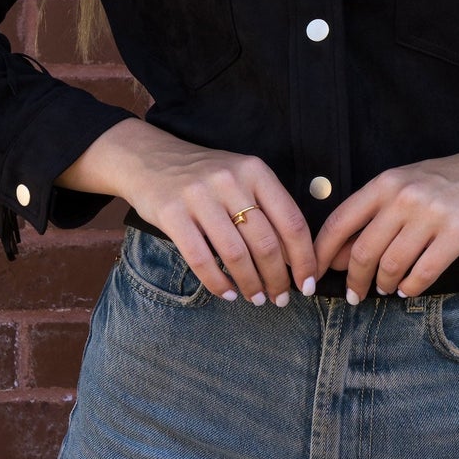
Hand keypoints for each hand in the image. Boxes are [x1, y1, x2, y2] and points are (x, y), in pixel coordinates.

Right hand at [56, 119, 316, 305]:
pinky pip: (201, 259)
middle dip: (277, 278)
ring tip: (256, 299)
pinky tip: (227, 293)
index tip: (308, 283)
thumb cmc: (205, 177)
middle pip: (265, 242)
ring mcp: (199, 196)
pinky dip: (218, 282)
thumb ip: (266, 208)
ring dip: (250, 284)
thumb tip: (295, 259)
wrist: (150, 159)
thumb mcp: (240, 177)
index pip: (291, 221)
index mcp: (255, 170)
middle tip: (281, 298)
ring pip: (235, 254)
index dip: (304, 258)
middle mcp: (230, 180)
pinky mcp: (171, 213)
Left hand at [312, 143, 458, 301]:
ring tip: (387, 288)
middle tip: (355, 295)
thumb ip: (376, 212)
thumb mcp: (407, 183)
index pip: (340, 221)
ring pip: (392, 266)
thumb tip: (343, 253)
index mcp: (386, 182)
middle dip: (354, 280)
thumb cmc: (451, 180)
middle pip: (363, 251)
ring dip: (385, 285)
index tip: (314, 275)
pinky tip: (409, 288)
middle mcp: (405, 196)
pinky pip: (424, 274)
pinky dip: (411, 288)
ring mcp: (433, 215)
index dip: (322, 253)